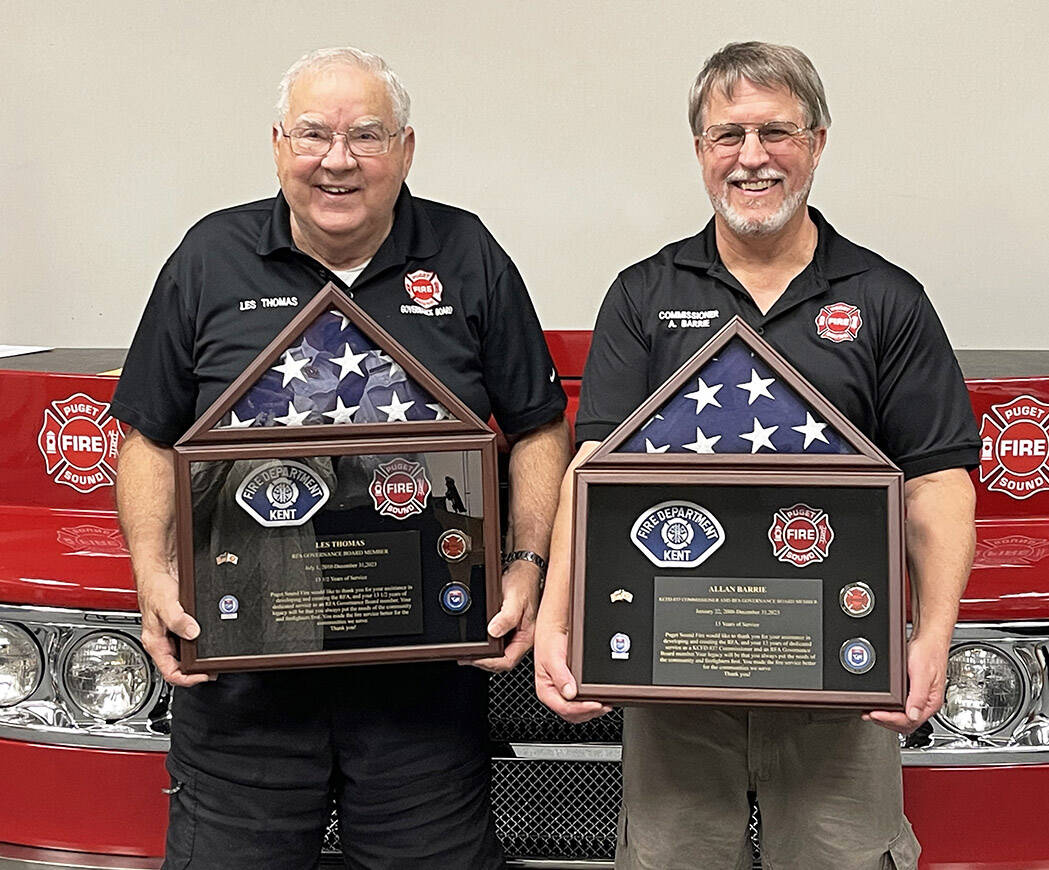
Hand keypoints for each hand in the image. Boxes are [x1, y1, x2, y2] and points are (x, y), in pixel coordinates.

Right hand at [137, 567, 208, 686]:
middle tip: (213, 668)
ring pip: (185, 654)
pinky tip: (210, 639)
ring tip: (213, 657)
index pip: (170, 672)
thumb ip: (178, 620)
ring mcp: (172, 633)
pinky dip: (200, 643)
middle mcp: (163, 640)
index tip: (204, 675)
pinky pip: (191, 640)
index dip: (188, 679)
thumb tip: (193, 633)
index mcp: (155, 642)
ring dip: (199, 657)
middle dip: (196, 670)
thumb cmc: (154, 586)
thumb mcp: (165, 604)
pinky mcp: (181, 624)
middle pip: (179, 666)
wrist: (159, 570)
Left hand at [465, 560, 541, 671]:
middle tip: (467, 657)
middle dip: (484, 661)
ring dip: (485, 655)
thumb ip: (506, 617)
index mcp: (528, 636)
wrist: (525, 569)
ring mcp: (516, 634)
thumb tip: (493, 632)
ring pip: (500, 653)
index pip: (508, 660)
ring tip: (469, 653)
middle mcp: (523, 638)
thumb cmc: (523, 582)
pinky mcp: (510, 628)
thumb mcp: (514, 599)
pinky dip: (487, 645)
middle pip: (503, 660)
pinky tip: (479, 641)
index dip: (489, 663)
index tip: (474, 658)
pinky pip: (498, 643)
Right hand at [534, 617, 611, 723]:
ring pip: (579, 712)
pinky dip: (593, 703)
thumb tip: (570, 693)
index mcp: (546, 691)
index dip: (581, 709)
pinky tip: (601, 698)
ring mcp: (564, 692)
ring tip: (605, 703)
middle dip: (589, 712)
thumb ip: (560, 676)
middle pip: (573, 714)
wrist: (554, 630)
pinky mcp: (573, 688)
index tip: (596, 704)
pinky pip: (583, 702)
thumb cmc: (549, 642)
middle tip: (604, 705)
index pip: (564, 708)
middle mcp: (555, 694)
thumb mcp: (552, 658)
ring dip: (593, 710)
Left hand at [865, 632, 948, 733]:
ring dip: (886, 718)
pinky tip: (881, 706)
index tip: (875, 714)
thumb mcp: (921, 674)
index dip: (890, 719)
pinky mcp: (913, 692)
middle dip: (886, 721)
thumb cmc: (928, 652)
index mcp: (931, 702)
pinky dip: (889, 710)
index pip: (910, 720)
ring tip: (871, 713)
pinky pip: (901, 708)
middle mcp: (926, 703)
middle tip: (869, 715)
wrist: (929, 639)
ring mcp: (919, 699)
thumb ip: (918, 696)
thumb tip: (913, 715)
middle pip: (905, 724)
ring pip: (903, 718)